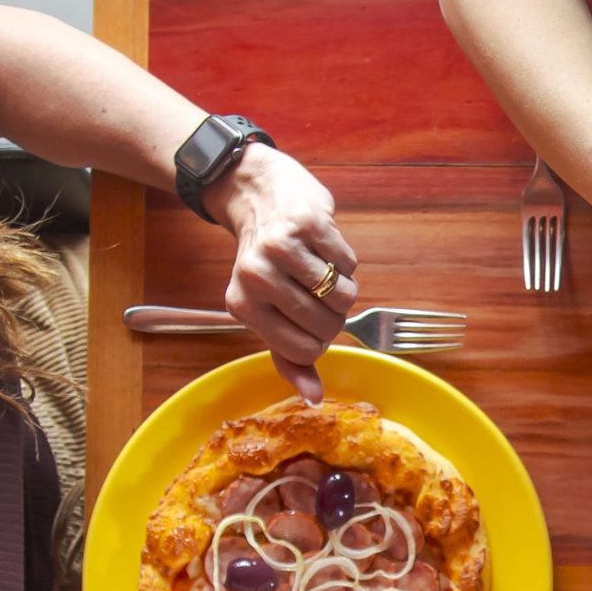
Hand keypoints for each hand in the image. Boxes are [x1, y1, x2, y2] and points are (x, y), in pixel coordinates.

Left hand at [206, 144, 359, 400]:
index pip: (305, 349)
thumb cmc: (266, 260)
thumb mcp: (266, 310)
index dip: (320, 340)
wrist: (256, 191)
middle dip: (335, 317)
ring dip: (344, 289)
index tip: (313, 322)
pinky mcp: (307, 223)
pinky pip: (349, 264)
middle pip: (327, 325)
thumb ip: (290, 357)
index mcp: (242, 305)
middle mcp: (256, 276)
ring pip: (343, 296)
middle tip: (321, 297)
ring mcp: (281, 248)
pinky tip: (324, 249)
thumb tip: (315, 398)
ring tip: (323, 272)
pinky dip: (346, 262)